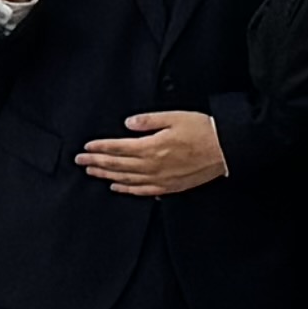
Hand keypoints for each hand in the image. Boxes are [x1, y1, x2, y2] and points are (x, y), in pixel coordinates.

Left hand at [80, 109, 228, 196]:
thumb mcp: (176, 117)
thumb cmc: (205, 131)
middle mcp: (152, 165)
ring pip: (126, 179)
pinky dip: (127, 190)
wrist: (227, 149)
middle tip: (80, 162)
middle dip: (96, 163)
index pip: (118, 148)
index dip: (100, 148)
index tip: (86, 148)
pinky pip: (142, 191)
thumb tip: (128, 123)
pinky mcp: (169, 186)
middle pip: (117, 165)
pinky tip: (117, 187)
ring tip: (93, 173)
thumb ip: (149, 121)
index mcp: (152, 147)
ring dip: (107, 176)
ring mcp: (160, 178)